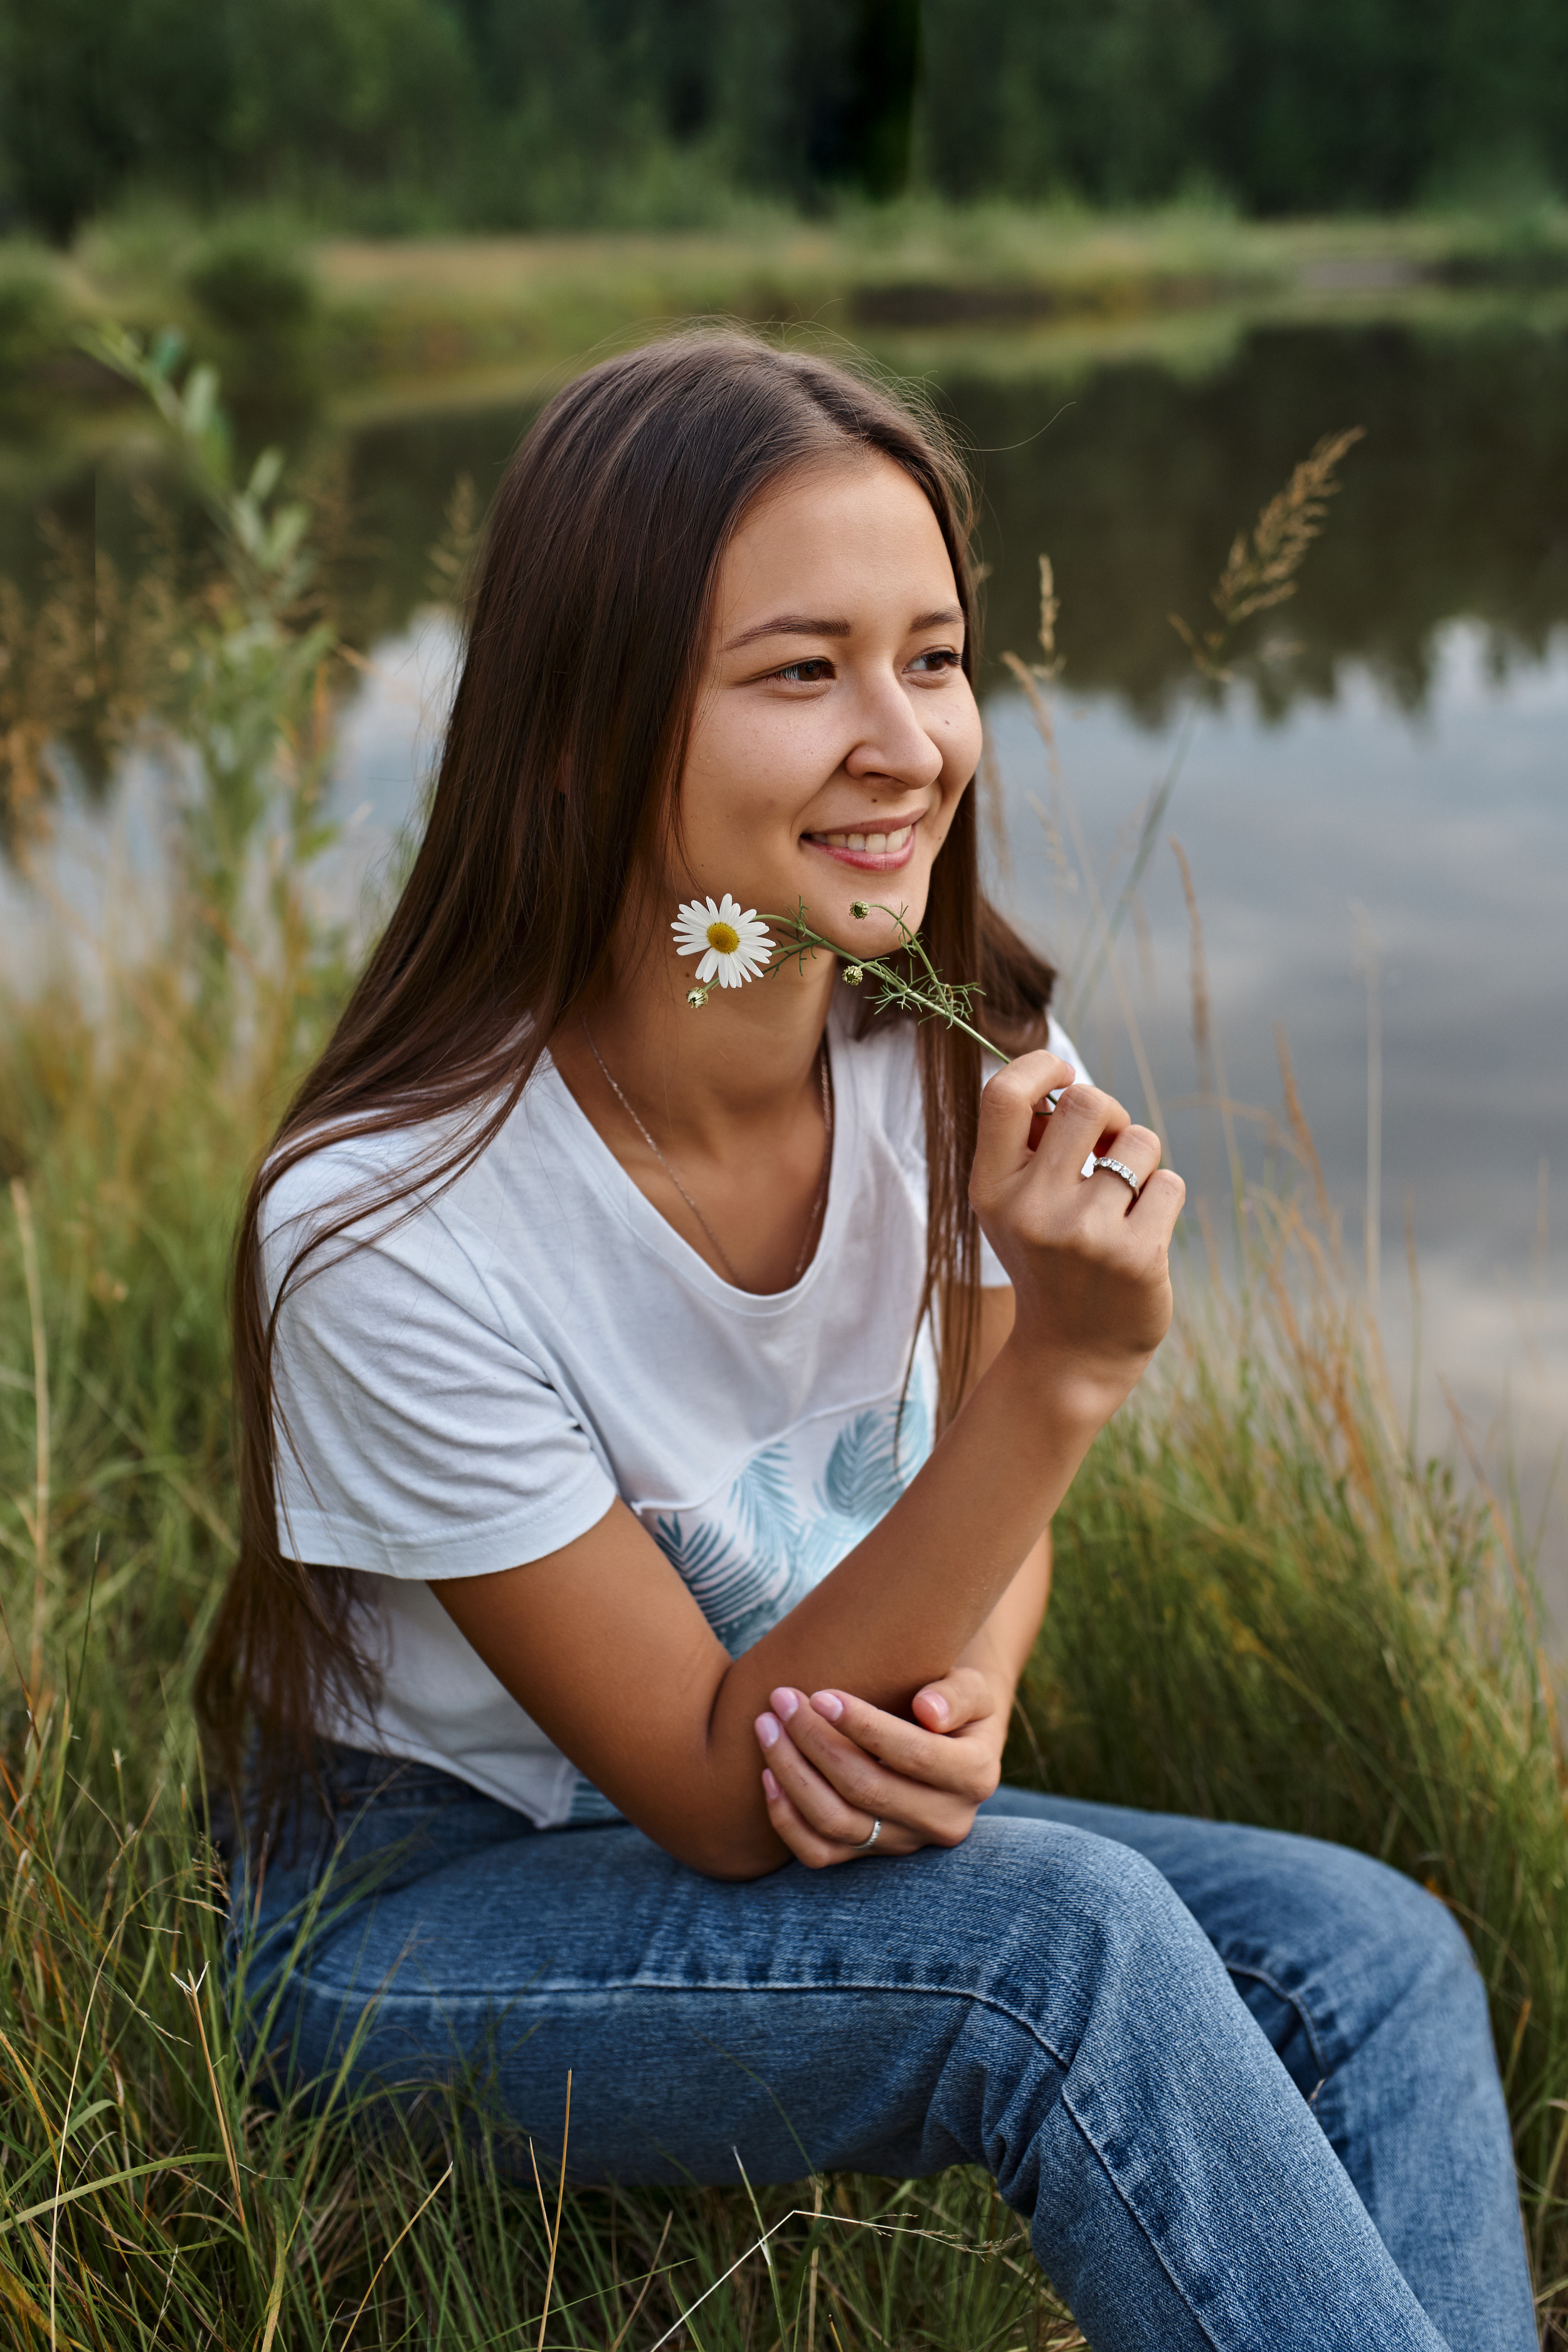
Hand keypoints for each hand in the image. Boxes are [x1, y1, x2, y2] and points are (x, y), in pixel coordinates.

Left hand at [753, 1669, 1005, 1868]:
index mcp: (975, 1776)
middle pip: (866, 1788)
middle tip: (781, 1699)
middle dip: (815, 1740)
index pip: (915, 1754)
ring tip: (766, 1725)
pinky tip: (767, 1774)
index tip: (822, 1695)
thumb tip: (928, 1710)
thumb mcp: (971, 1688)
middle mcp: (945, 1821)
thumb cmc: (951, 1703)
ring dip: (792, 1773)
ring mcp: (905, 1845)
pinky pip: (819, 1854)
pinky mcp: (871, 1857)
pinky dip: (786, 1819)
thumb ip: (958, 1694)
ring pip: (836, 1823)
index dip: (864, 1726)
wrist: (945, 1741)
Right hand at [968, 1050, 1183, 1425]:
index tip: (1064, 1075)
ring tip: (1123, 1203)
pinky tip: (1142, 1234)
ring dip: (1141, 1163)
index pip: (1003, 1094)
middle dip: (1109, 1115)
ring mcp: (1085, 1235)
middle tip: (1108, 1147)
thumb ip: (1027, 1146)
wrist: (1069, 1355)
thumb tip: (1065, 1079)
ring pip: (1139, 1141)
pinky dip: (1163, 1200)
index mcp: (991, 1189)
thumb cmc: (1047, 1262)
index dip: (1042, 1066)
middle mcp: (1031, 1210)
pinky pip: (1169, 1184)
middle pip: (1086, 1102)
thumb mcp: (1012, 1208)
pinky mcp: (1137, 1256)